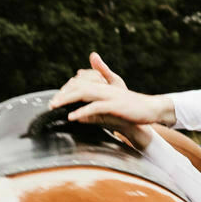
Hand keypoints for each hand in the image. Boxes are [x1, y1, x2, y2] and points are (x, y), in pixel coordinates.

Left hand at [49, 53, 173, 148]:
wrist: (151, 109)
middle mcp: (104, 88)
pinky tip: (72, 117)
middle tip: (49, 103)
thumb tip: (80, 116)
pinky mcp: (114, 106)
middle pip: (78, 86)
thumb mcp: (111, 107)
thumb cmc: (131, 109)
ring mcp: (109, 96)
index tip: (55, 99)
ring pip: (83, 93)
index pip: (79, 84)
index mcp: (103, 86)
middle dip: (62, 94)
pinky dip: (82, 111)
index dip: (66, 90)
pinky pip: (95, 107)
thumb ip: (95, 109)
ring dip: (67, 99)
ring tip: (54, 105)